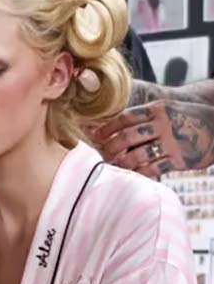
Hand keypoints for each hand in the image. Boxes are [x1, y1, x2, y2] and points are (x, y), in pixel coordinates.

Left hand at [91, 99, 213, 178]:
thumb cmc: (188, 118)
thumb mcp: (169, 110)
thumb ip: (147, 117)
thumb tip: (116, 127)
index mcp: (158, 109)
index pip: (125, 118)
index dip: (107, 128)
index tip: (95, 135)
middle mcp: (164, 125)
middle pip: (128, 137)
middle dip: (110, 146)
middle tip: (102, 153)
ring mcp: (172, 143)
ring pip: (138, 155)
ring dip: (122, 162)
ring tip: (114, 164)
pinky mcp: (180, 160)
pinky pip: (153, 169)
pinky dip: (140, 172)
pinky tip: (131, 174)